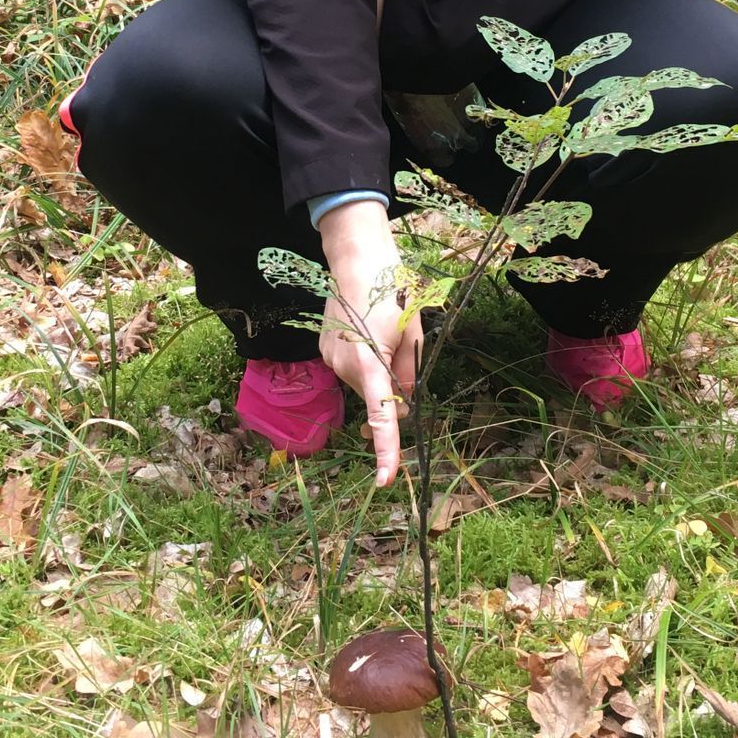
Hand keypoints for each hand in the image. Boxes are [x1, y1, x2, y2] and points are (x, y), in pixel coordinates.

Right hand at [316, 200, 419, 487]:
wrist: (356, 257)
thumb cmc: (392, 290)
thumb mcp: (413, 331)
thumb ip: (409, 371)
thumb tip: (403, 404)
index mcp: (371, 362)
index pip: (381, 416)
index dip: (385, 450)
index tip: (385, 480)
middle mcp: (345, 365)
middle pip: (375, 397)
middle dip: (391, 390)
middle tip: (402, 349)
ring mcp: (330, 358)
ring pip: (363, 383)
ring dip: (376, 371)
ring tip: (381, 331)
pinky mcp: (324, 349)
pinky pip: (350, 368)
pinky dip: (362, 361)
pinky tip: (364, 332)